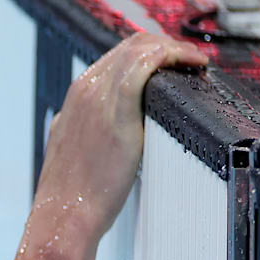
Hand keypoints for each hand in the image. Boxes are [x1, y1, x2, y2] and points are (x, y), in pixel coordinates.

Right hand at [38, 32, 206, 241]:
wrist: (64, 214)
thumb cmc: (74, 193)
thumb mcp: (78, 149)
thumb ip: (93, 129)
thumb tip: (119, 126)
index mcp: (76, 97)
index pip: (118, 55)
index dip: (153, 52)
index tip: (176, 65)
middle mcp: (84, 91)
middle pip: (131, 45)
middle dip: (167, 46)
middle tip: (190, 63)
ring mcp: (96, 99)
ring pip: (139, 48)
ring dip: (174, 48)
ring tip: (195, 63)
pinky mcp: (114, 113)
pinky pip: (142, 66)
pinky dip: (171, 56)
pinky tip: (192, 64)